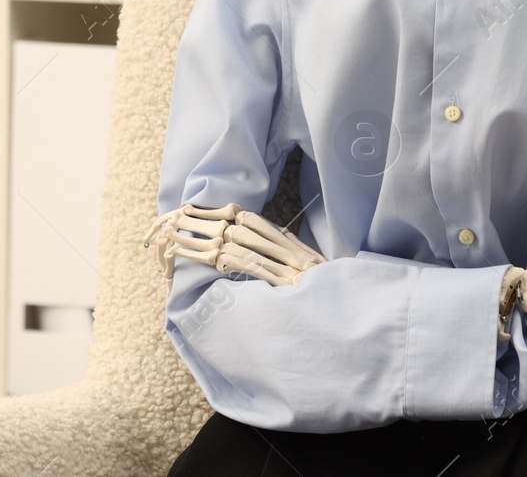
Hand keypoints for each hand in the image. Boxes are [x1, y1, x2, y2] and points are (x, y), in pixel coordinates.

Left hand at [144, 202, 325, 285]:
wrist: (352, 313)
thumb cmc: (328, 295)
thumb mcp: (307, 270)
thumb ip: (283, 256)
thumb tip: (252, 248)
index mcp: (292, 245)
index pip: (251, 220)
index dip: (220, 215)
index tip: (194, 214)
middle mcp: (290, 251)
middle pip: (241, 229)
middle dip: (205, 227)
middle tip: (175, 226)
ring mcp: (291, 268)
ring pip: (243, 246)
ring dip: (208, 245)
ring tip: (180, 245)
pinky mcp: (291, 287)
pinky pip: (259, 268)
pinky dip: (236, 262)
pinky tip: (217, 260)